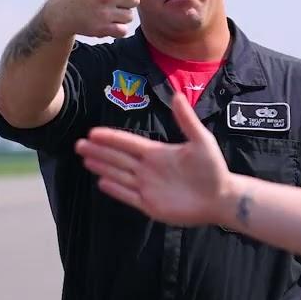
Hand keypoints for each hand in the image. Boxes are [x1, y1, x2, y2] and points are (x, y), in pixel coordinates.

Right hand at [75, 91, 234, 225]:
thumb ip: (186, 120)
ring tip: (85, 160)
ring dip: (102, 167)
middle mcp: (148, 169)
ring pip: (119, 175)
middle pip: (118, 158)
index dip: (110, 138)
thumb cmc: (213, 169)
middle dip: (98, 151)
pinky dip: (115, 189)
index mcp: (157, 153)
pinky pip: (128, 196)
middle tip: (79, 145)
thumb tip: (177, 95)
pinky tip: (101, 182)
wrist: (221, 198)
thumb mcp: (201, 141)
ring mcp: (148, 187)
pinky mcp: (150, 205)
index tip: (92, 132)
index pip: (128, 143)